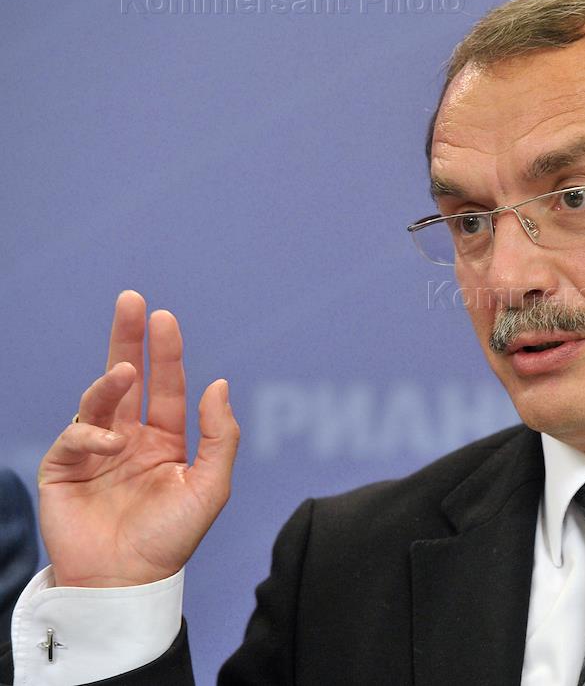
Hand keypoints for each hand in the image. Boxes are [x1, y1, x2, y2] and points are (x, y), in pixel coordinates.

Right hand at [38, 290, 240, 586]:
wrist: (126, 583)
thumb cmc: (171, 540)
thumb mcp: (211, 486)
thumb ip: (221, 435)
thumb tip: (219, 383)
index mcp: (165, 442)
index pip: (167, 387)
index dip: (166, 353)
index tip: (164, 317)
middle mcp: (129, 440)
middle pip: (126, 378)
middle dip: (127, 339)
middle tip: (130, 300)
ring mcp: (95, 453)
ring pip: (99, 399)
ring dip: (111, 380)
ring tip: (126, 370)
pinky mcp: (64, 470)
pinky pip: (74, 435)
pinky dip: (90, 431)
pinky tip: (110, 443)